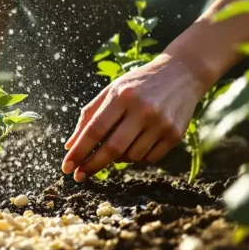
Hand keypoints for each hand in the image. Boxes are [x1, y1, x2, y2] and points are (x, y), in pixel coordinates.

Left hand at [61, 54, 209, 181]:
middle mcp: (143, 109)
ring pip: (131, 156)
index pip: (95, 129)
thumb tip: (70, 146)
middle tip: (78, 176)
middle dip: (92, 165)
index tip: (66, 166)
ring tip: (116, 146)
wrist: (181, 73)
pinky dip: (136, 158)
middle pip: (113, 148)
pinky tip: (135, 144)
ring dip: (117, 159)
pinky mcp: (175, 134)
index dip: (79, 150)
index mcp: (122, 95)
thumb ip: (89, 116)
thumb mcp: (112, 91)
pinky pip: (148, 158)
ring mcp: (161, 123)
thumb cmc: (138, 83)